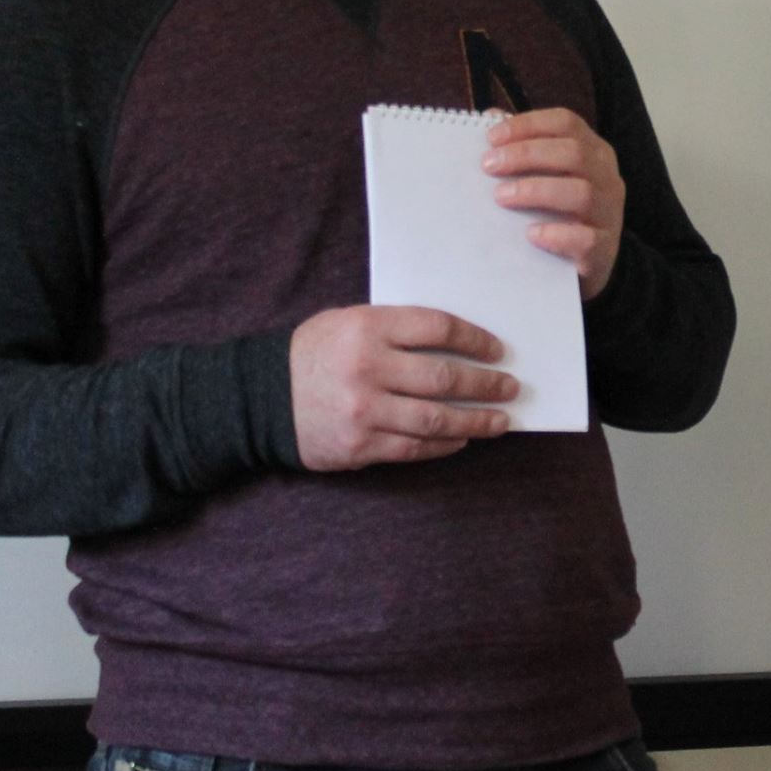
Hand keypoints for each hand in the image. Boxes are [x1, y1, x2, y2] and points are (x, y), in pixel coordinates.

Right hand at [289, 305, 516, 471]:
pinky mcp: (360, 445)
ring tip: (500, 420)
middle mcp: (368, 368)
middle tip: (511, 388)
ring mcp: (364, 411)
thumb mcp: (350, 322)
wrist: (260, 397)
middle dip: (486, 384)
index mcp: (368, 327)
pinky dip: (444, 444)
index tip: (498, 350)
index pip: (438, 328)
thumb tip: (458, 343)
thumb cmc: (315, 353)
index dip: (475, 339)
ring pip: (436, 419)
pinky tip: (462, 439)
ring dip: (476, 420)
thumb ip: (397, 329)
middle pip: (445, 377)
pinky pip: (414, 448)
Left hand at [483, 107, 625, 298]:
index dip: (529, 125)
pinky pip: (586, 238)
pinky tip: (530, 234)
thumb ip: (525, 146)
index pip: (567, 123)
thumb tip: (492, 116)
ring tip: (501, 197)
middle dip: (526, 154)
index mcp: (594, 151)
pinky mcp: (604, 249)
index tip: (492, 137)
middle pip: (574, 152)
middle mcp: (606, 176)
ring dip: (536, 190)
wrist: (591, 263)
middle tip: (489, 166)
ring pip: (582, 192)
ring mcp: (609, 213)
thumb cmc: (563, 211)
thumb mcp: (550, 175)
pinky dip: (556, 234)